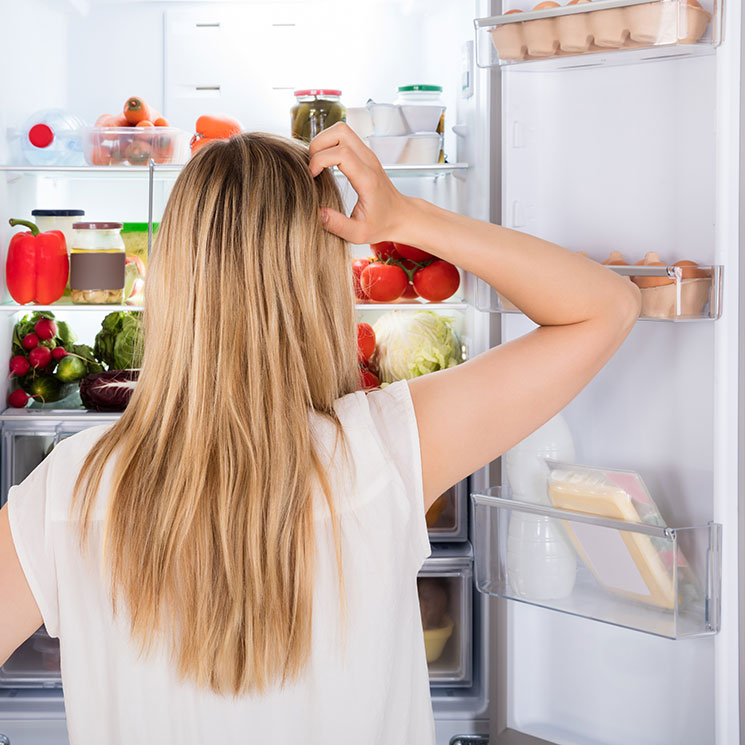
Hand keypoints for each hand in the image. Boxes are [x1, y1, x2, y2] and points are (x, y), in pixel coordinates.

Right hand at [308, 122, 411, 244]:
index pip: (341, 153)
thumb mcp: (358, 234)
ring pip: (341, 129)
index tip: (313, 177)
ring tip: (316, 163)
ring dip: (323, 141)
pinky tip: (325, 163)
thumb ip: (338, 225)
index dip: (319, 160)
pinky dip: (329, 144)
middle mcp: (368, 161)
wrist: (401, 216)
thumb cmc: (381, 224)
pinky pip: (343, 137)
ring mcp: (367, 154)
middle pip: (340, 131)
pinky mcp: (364, 154)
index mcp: (367, 178)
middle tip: (311, 166)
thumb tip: (318, 213)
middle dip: (318, 144)